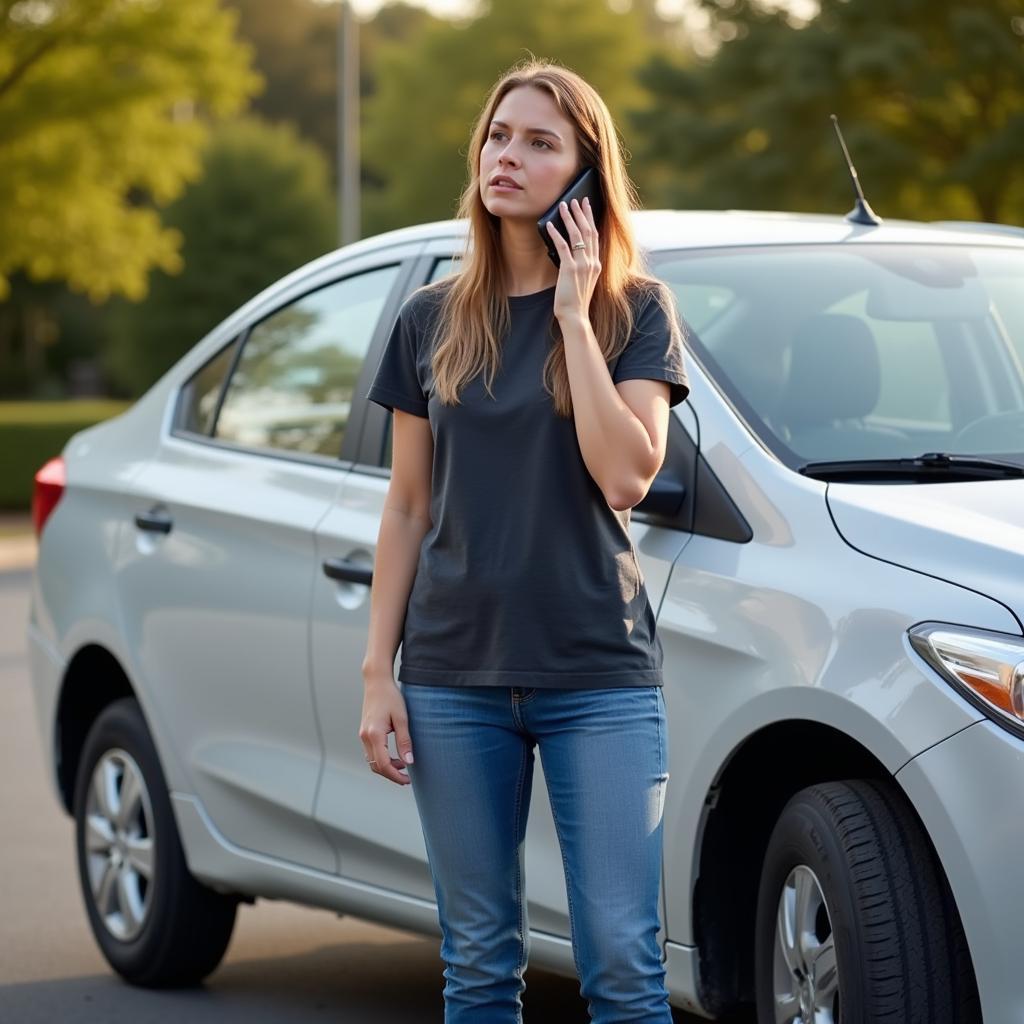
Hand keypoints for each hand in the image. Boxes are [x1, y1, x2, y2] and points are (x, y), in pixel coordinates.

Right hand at [359, 676, 413, 785]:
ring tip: (403, 766)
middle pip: (376, 766)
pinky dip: (381, 759)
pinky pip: (371, 753)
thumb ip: (405, 741)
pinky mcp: (364, 733)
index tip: (407, 780)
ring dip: (386, 768)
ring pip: (372, 761)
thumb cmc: (391, 697)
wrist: (376, 682)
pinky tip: (394, 757)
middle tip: (407, 778)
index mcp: (374, 734)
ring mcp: (363, 735)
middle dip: (391, 775)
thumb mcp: (402, 718)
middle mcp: (365, 737)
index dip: (395, 776)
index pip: (383, 764)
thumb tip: (409, 761)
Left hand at [545, 196, 600, 323]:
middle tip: (576, 199)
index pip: (595, 236)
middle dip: (582, 213)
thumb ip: (581, 266)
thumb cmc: (576, 301)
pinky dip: (556, 234)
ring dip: (570, 218)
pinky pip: (563, 247)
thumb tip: (569, 251)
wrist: (575, 316)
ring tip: (564, 205)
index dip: (590, 219)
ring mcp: (582, 265)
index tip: (587, 206)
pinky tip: (550, 225)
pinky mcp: (570, 269)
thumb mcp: (582, 280)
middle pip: (588, 231)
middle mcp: (592, 262)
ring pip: (577, 235)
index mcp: (596, 264)